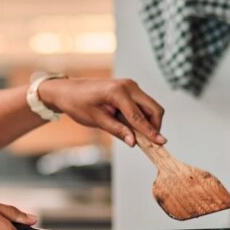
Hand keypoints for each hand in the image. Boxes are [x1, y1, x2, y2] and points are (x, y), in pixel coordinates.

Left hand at [39, 77, 165, 146]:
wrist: (67, 90)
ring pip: (150, 107)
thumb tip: (134, 142)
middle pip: (153, 109)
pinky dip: (142, 116)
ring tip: (135, 134)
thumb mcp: (95, 120)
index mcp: (118, 92)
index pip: (139, 117)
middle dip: (155, 126)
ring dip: (148, 122)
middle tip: (150, 143)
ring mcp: (130, 86)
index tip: (161, 144)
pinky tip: (131, 126)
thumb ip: (117, 130)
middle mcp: (128, 86)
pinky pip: (143, 104)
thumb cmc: (77, 103)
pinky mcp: (129, 89)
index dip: (151, 132)